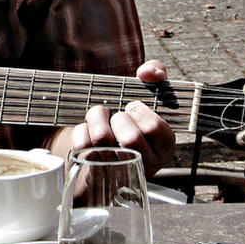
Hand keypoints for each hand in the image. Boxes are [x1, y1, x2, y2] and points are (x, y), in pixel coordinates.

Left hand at [70, 60, 175, 175]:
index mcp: (163, 147)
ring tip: (100, 116)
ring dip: (96, 118)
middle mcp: (145, 163)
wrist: (104, 143)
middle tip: (116, 115)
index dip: (140, 112)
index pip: (156, 129)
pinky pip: (83, 144)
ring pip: (102, 139)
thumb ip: (155, 75)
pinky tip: (88, 130)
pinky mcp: (94, 171)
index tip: (132, 107)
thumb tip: (148, 72)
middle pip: (130, 138)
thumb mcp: (147, 94)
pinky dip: (81, 129)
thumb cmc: (130, 117)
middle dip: (118, 118)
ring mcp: (118, 170)